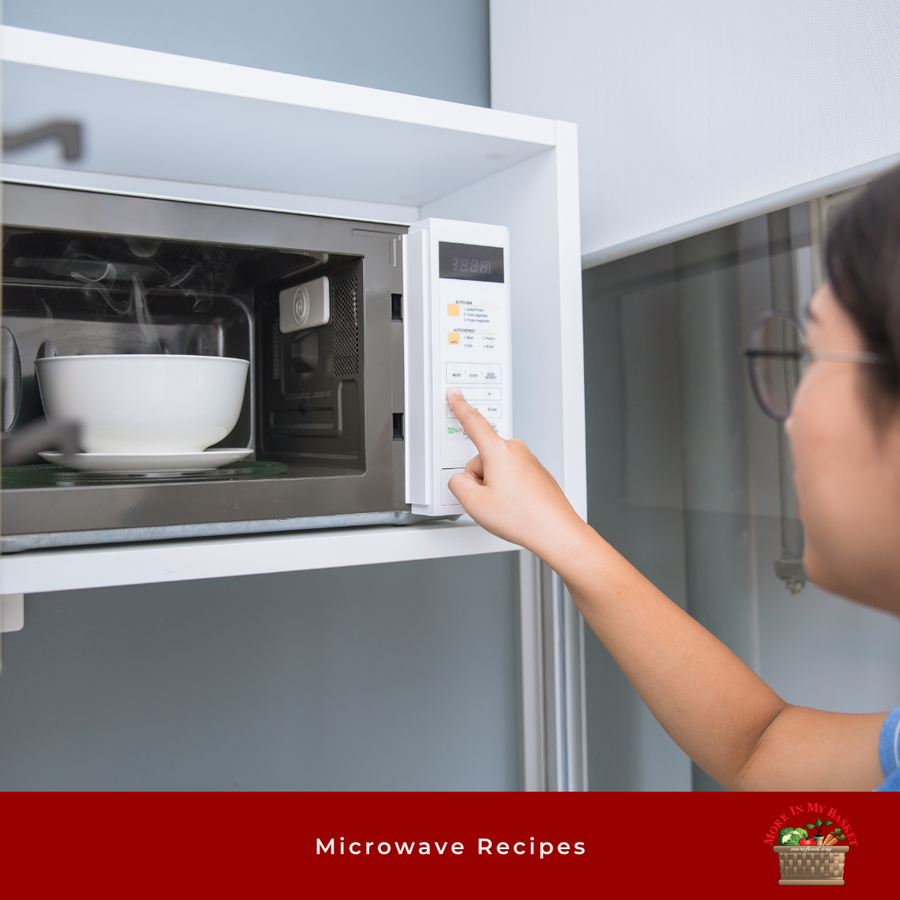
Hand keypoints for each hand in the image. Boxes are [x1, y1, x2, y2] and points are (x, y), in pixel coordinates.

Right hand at [446, 388, 587, 563]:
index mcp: (499, 451)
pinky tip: (517, 506)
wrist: (556, 531)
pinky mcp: (536, 472)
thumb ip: (456, 484)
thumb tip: (460, 480)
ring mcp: (529, 461)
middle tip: (492, 501)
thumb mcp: (474, 504)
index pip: (473, 422)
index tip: (455, 394)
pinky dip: (510, 491)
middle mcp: (516, 450)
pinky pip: (511, 477)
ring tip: (508, 507)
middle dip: (480, 479)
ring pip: (496, 469)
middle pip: (482, 458)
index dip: (460, 407)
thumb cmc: (524, 517)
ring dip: (495, 487)